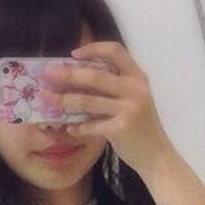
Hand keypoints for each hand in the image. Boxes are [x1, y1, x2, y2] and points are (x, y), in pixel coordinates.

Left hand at [41, 41, 173, 176]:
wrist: (156, 156)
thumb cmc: (141, 127)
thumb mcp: (134, 99)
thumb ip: (114, 87)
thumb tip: (77, 79)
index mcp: (137, 77)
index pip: (115, 51)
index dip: (93, 49)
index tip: (73, 54)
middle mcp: (134, 90)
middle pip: (95, 75)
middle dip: (68, 74)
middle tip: (49, 74)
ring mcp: (128, 109)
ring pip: (88, 101)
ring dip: (64, 99)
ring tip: (47, 98)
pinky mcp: (120, 129)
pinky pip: (91, 125)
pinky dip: (78, 127)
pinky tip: (70, 128)